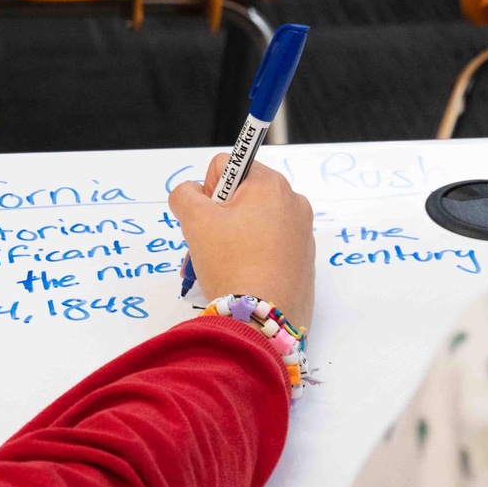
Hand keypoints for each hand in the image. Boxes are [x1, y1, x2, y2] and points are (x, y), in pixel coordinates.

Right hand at [169, 153, 315, 330]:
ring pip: (251, 224)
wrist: (262, 320)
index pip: (227, 166)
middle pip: (240, 197)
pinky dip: (248, 256)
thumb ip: (184, 194)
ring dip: (228, 239)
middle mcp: (293, 203)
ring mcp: (301, 234)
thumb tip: (190, 193)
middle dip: (216, 219)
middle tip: (206, 246)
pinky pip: (267, 247)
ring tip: (216, 267)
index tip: (206, 218)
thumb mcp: (194, 221)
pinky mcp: (302, 262)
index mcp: (271, 185)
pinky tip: (237, 278)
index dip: (207, 191)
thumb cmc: (230, 262)